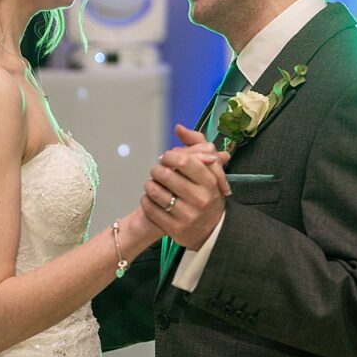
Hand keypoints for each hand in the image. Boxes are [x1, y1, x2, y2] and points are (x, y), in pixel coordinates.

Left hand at [140, 128, 230, 249]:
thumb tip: (178, 128)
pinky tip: (151, 198)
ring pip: (155, 191)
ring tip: (153, 184)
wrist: (211, 229)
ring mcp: (187, 215)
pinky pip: (150, 208)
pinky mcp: (174, 229)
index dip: (170, 156)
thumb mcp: (209, 168)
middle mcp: (200, 199)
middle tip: (157, 171)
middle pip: (166, 175)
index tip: (166, 158)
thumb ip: (197, 144)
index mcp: (210, 182)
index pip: (184, 161)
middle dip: (157, 170)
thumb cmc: (207, 191)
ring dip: (150, 184)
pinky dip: (146, 200)